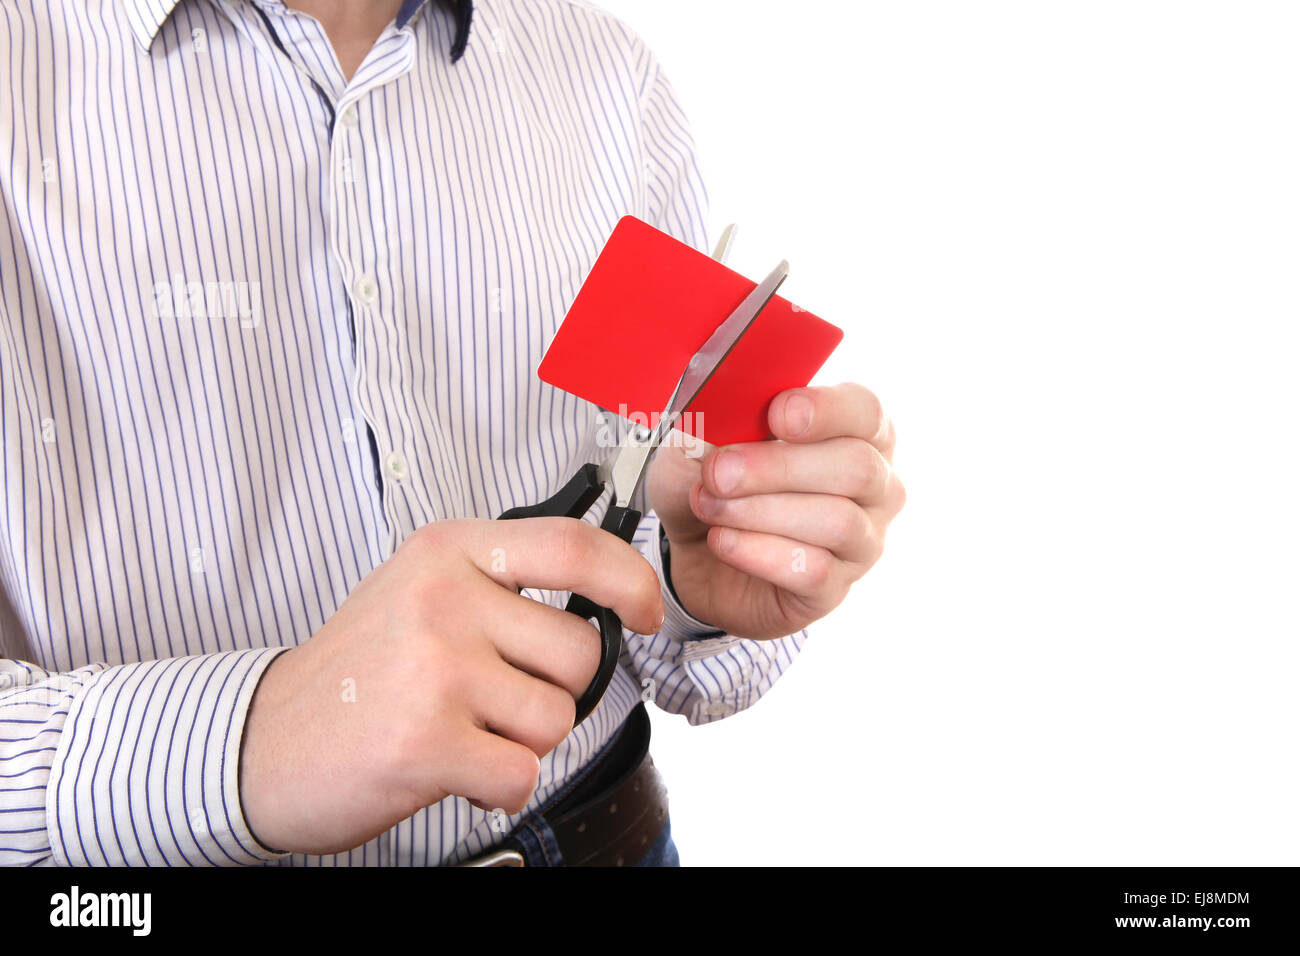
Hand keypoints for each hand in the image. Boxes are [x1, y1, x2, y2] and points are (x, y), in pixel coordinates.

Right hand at [238, 517, 663, 855]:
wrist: (262, 740)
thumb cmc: (356, 670)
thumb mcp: (420, 589)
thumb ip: (502, 583)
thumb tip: (608, 593)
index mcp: (448, 552)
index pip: (573, 547)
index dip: (631, 579)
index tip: (647, 610)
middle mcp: (443, 599)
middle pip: (579, 651)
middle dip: (556, 690)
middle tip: (493, 699)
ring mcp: (434, 668)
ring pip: (557, 717)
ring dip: (522, 740)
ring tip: (461, 729)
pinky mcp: (426, 740)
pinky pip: (523, 772)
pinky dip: (498, 784)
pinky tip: (451, 766)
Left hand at [647, 383, 904, 639]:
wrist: (693, 550)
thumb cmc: (715, 480)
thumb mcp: (703, 440)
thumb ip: (719, 421)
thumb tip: (725, 414)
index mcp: (856, 430)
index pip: (866, 411)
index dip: (825, 410)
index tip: (776, 415)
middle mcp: (876, 486)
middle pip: (856, 467)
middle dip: (778, 467)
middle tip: (719, 472)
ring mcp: (862, 542)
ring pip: (838, 521)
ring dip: (761, 511)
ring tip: (709, 506)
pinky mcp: (833, 591)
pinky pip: (813, 570)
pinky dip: (759, 552)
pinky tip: (722, 541)